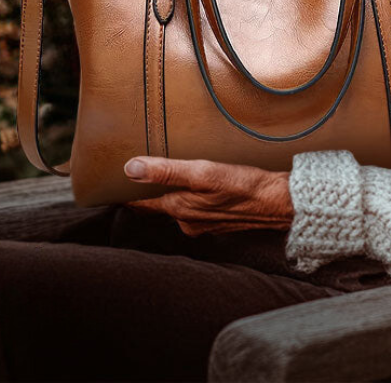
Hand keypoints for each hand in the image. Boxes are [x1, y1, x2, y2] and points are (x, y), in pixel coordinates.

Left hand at [122, 156, 293, 236]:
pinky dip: (190, 196)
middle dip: (146, 190)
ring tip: (164, 172)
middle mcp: (188, 221)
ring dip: (169, 192)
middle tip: (134, 170)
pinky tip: (198, 184)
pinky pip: (195, 208)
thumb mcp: (204, 174)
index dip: (124, 191)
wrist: (280, 203)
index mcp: (179, 209)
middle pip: (157, 204)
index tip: (109, 180)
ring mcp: (204, 223)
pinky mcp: (219, 220)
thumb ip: (167, 171)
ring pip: (177, 206)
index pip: (140, 202)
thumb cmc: (244, 187)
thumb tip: (130, 168)